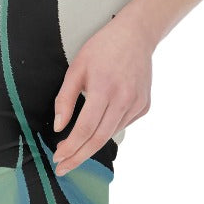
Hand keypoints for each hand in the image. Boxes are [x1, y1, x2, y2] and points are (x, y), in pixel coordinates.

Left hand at [50, 9, 153, 175]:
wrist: (135, 35)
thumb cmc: (102, 48)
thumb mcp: (76, 68)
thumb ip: (65, 99)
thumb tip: (59, 127)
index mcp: (104, 89)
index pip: (85, 129)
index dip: (70, 147)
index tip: (58, 158)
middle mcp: (123, 100)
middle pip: (99, 139)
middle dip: (79, 157)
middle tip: (64, 167)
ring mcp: (137, 104)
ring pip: (111, 134)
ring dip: (92, 145)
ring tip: (75, 151)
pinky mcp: (144, 106)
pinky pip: (122, 124)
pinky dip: (108, 129)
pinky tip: (99, 125)